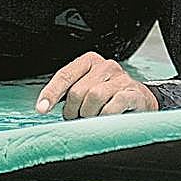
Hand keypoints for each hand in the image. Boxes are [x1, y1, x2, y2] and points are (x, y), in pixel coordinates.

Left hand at [35, 51, 158, 118]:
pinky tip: (107, 119)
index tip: (41, 109)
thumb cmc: (107, 96)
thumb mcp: (86, 89)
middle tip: (78, 118)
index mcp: (89, 61)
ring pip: (94, 97)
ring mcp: (121, 78)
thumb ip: (68, 93)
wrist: (139, 101)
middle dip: (74, 111)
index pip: (64, 76)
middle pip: (77, 91)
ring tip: (93, 118)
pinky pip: (113, 105)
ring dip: (90, 114)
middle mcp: (105, 66)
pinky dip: (106, 116)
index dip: (51, 93)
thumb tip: (45, 107)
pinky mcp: (134, 93)